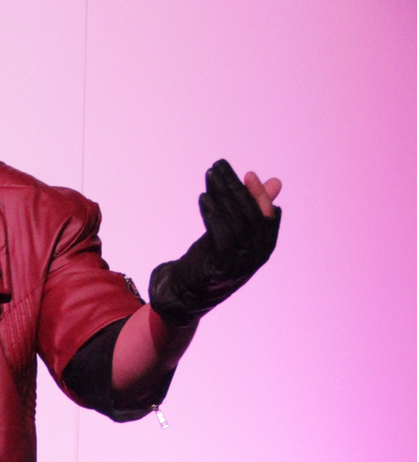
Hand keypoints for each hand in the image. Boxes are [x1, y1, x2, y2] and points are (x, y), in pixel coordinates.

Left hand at [148, 160, 281, 325]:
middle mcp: (256, 257)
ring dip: (222, 194)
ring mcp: (240, 264)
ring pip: (237, 221)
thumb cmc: (211, 260)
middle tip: (220, 166)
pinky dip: (213, 214)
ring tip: (210, 175)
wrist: (186, 295)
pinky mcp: (221, 267)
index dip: (259, 195)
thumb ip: (251, 209)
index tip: (247, 174)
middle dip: (236, 187)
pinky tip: (203, 198)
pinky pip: (222, 234)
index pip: (268, 217)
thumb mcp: (233, 231)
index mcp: (263, 248)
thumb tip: (274, 182)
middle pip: (251, 215)